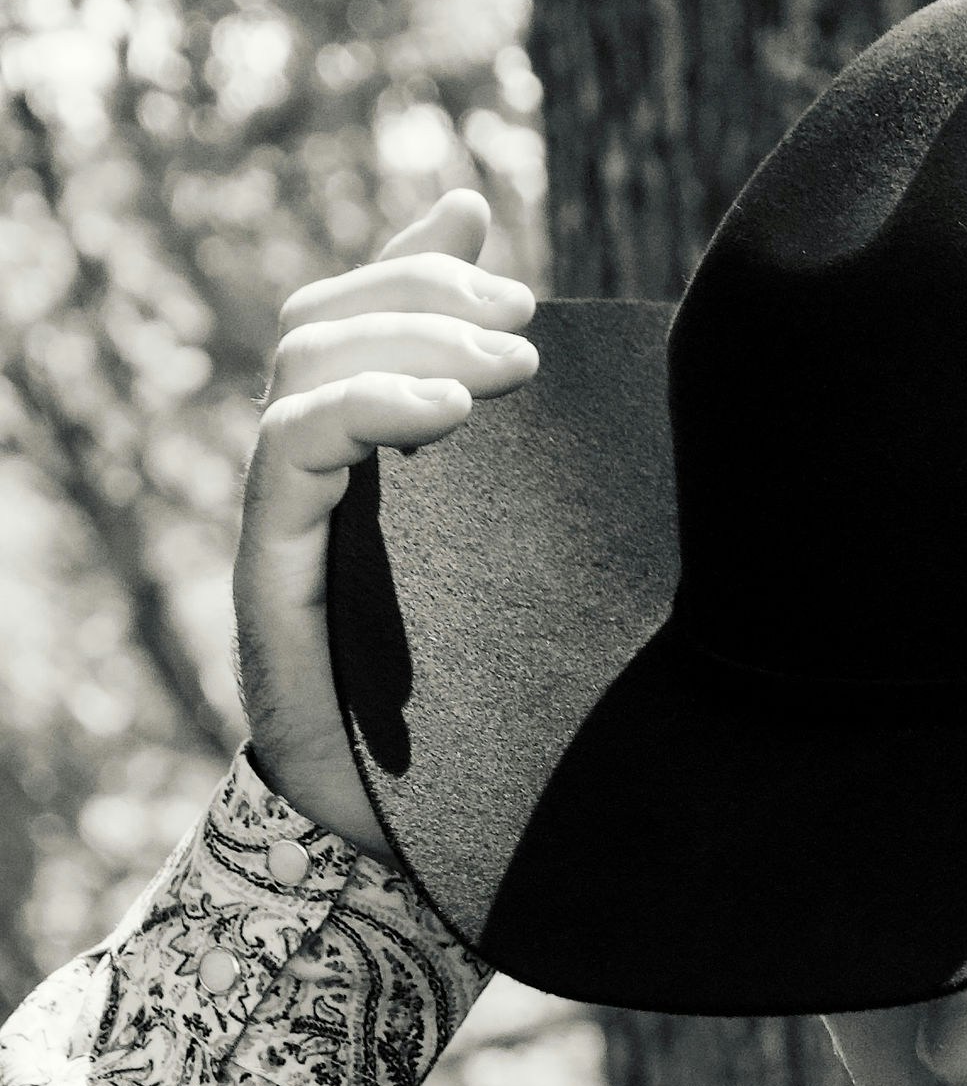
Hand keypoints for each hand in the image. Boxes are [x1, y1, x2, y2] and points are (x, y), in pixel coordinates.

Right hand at [235, 189, 538, 857]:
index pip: (352, 312)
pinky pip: (294, 447)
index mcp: (357, 461)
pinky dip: (368, 406)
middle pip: (324, 320)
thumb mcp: (516, 569)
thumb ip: (528, 476)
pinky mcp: (274, 563)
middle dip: (426, 295)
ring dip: (411, 339)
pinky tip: (448, 412)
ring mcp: (286, 516)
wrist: (403, 831)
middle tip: (525, 324)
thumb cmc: (471, 708)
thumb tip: (571, 375)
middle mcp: (309, 476)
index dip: (412, 262)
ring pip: (304, 362)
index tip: (502, 254)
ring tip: (511, 369)